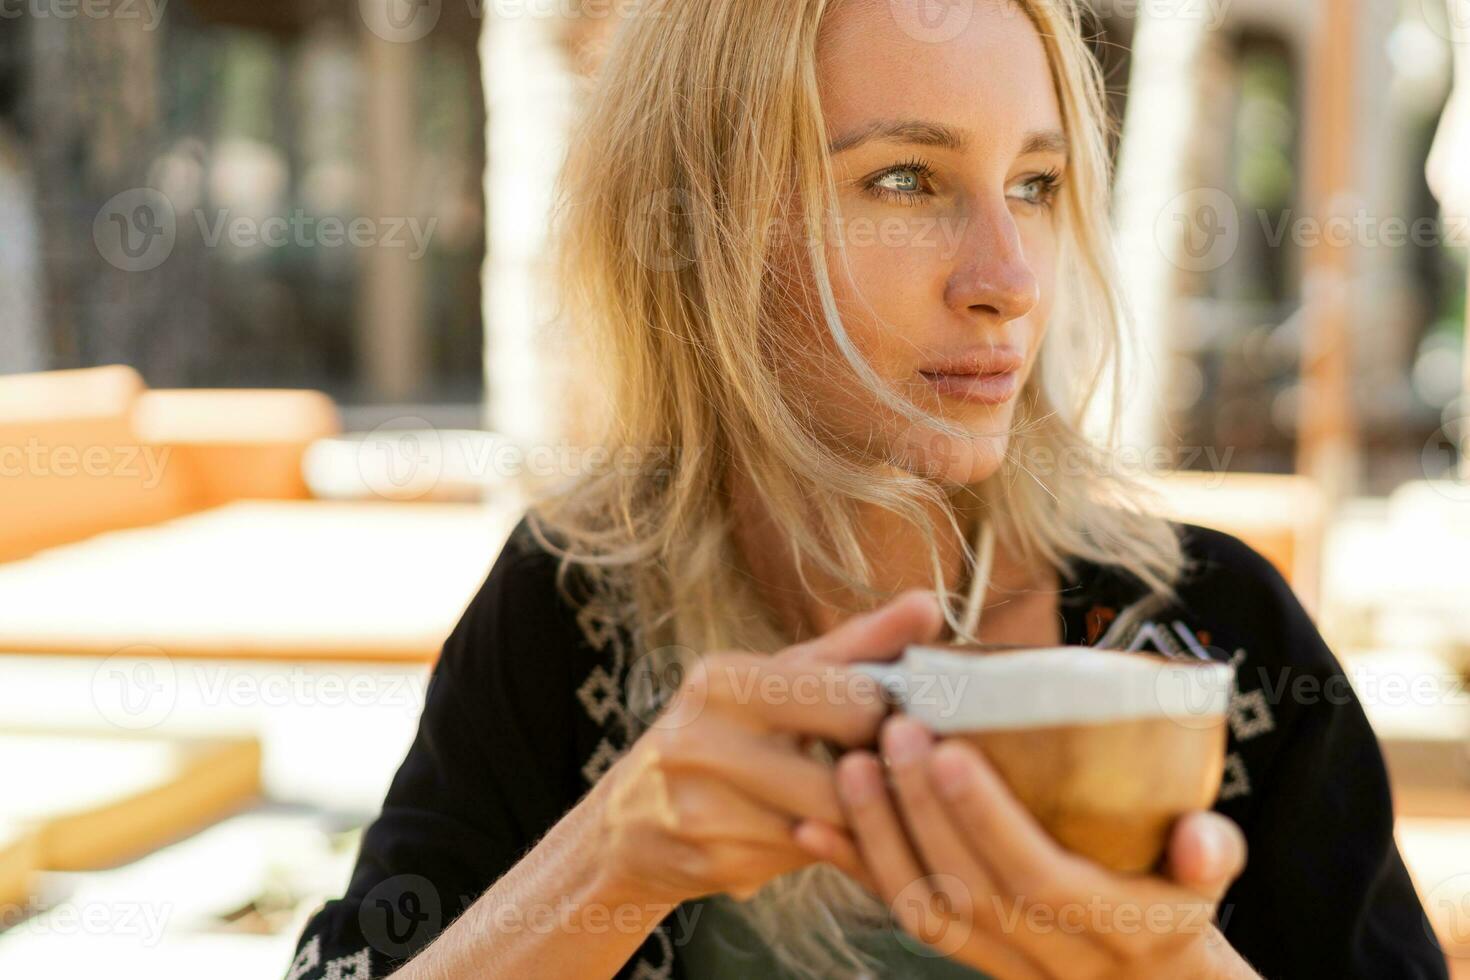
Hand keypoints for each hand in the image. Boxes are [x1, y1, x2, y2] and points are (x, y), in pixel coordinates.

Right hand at [590, 590, 944, 905]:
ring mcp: (703, 809)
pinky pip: (812, 858)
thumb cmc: (725, 732)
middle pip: (849, 773)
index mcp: (723, 680)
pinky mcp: (716, 864)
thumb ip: (858, 645)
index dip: (889, 716)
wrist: (631, 823)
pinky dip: (824, 847)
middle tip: (875, 764)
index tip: (890, 719)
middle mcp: (702, 741)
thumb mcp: (779, 678)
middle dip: (875, 772)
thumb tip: (929, 605)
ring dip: (856, 816)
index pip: (855, 700)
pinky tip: (806, 831)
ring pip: (836, 824)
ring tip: (845, 796)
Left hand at [796, 717, 1255, 979]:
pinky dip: (854, 872)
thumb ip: (1209, 852)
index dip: (987, 819)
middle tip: (892, 730)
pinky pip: (900, 917)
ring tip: (849, 764)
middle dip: (920, 809)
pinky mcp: (962, 951)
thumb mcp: (1205, 879)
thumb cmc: (1173, 899)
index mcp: (1111, 926)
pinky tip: (813, 827)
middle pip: (966, 886)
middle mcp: (1046, 955)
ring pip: (923, 908)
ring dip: (877, 837)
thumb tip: (1202, 835)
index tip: (949, 750)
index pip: (1036, 875)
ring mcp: (997, 959)